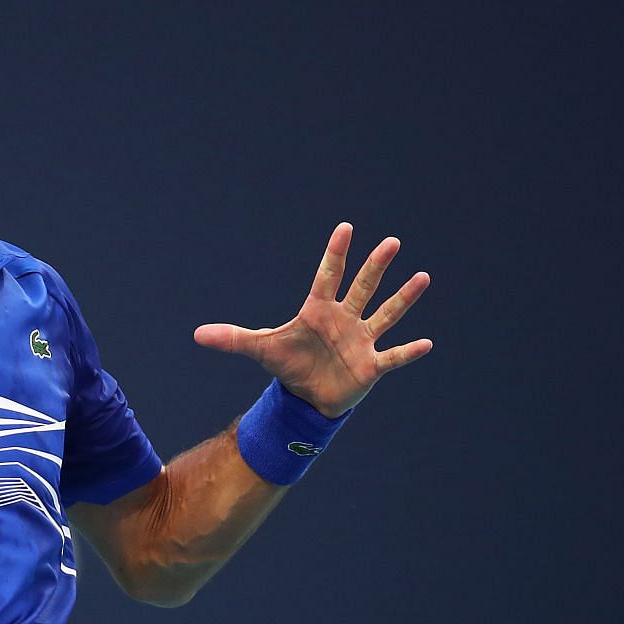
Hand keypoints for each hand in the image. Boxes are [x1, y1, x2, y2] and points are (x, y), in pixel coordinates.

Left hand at [193, 223, 431, 417]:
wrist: (307, 395)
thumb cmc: (289, 364)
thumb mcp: (260, 350)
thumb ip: (232, 338)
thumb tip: (196, 334)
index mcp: (318, 311)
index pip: (327, 276)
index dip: (335, 254)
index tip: (345, 228)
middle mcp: (344, 319)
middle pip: (362, 288)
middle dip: (375, 267)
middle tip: (391, 242)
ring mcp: (361, 340)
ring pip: (385, 315)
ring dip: (403, 299)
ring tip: (422, 277)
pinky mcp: (371, 365)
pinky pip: (394, 356)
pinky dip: (408, 352)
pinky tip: (426, 344)